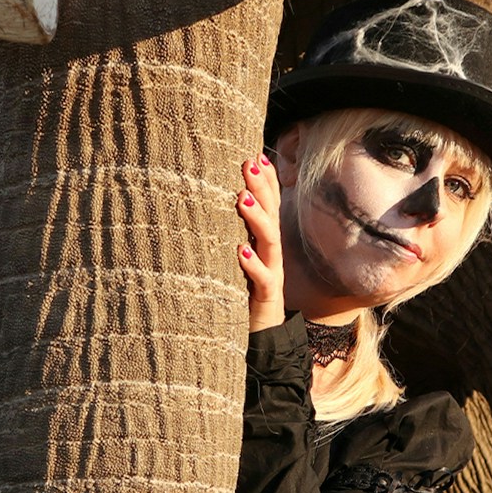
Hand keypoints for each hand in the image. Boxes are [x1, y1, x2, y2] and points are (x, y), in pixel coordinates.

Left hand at [236, 152, 284, 331]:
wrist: (262, 338)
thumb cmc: (245, 294)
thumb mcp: (240, 260)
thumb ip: (236, 235)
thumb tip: (220, 206)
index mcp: (264, 243)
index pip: (269, 206)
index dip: (266, 181)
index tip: (255, 154)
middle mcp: (271, 254)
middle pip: (271, 215)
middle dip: (262, 188)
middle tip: (248, 163)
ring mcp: (271, 274)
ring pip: (269, 242)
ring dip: (257, 218)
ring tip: (242, 198)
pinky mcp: (266, 298)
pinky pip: (264, 279)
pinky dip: (253, 264)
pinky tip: (241, 250)